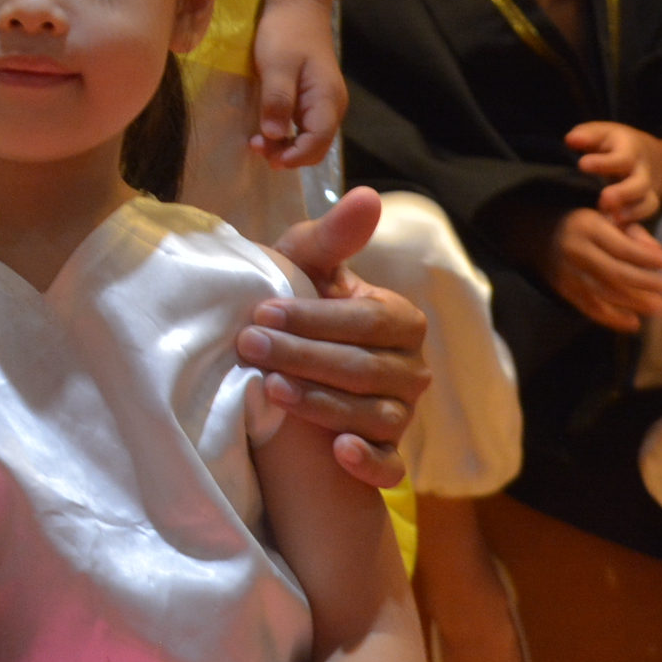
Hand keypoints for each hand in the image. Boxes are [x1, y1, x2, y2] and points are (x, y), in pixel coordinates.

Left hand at [249, 0, 343, 169]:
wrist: (297, 8)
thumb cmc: (287, 33)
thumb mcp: (277, 64)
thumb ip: (277, 99)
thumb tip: (274, 135)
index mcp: (327, 99)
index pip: (318, 141)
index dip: (295, 156)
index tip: (269, 158)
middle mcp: (331, 107)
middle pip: (316, 146)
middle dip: (288, 154)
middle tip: (256, 148)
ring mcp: (322, 105)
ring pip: (309, 139)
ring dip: (285, 147)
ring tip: (257, 143)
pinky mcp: (311, 101)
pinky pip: (302, 128)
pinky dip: (286, 136)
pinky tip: (265, 132)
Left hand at [256, 188, 428, 485]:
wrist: (277, 366)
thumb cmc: (293, 305)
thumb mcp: (303, 268)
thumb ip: (331, 237)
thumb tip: (367, 195)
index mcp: (399, 319)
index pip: (366, 321)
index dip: (314, 318)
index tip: (262, 313)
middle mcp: (411, 369)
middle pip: (365, 369)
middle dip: (304, 357)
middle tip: (250, 347)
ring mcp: (401, 415)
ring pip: (372, 416)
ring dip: (321, 404)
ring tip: (271, 391)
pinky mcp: (388, 455)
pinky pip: (390, 467)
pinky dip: (369, 462)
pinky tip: (339, 452)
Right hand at [538, 206, 661, 331]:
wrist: (541, 236)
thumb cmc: (586, 227)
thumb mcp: (608, 220)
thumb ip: (636, 235)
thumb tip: (659, 256)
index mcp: (587, 227)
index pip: (622, 247)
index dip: (647, 258)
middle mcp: (575, 250)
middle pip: (615, 272)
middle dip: (647, 283)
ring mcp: (568, 273)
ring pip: (604, 293)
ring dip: (635, 303)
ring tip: (659, 308)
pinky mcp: (565, 291)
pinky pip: (591, 308)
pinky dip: (614, 319)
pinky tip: (633, 323)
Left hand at [566, 121, 661, 223]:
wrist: (644, 155)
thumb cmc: (611, 143)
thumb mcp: (600, 132)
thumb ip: (586, 135)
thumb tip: (571, 140)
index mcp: (629, 150)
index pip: (622, 158)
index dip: (603, 163)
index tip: (582, 165)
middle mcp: (641, 171)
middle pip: (639, 184)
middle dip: (623, 193)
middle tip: (604, 199)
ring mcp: (646, 189)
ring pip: (647, 203)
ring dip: (631, 213)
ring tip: (610, 218)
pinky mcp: (645, 204)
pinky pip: (646, 216)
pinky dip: (633, 223)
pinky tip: (615, 228)